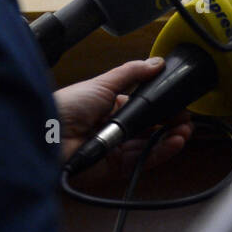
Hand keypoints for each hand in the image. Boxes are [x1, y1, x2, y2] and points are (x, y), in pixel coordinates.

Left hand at [54, 57, 193, 187]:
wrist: (45, 135)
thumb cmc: (67, 107)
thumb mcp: (102, 83)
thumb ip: (132, 74)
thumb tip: (157, 62)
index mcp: (109, 107)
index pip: (142, 108)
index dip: (161, 108)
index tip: (179, 104)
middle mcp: (113, 129)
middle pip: (149, 129)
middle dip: (170, 124)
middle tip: (186, 120)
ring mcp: (114, 149)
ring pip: (149, 146)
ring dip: (169, 139)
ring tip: (185, 131)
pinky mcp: (114, 168)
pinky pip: (142, 161)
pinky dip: (161, 153)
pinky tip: (174, 142)